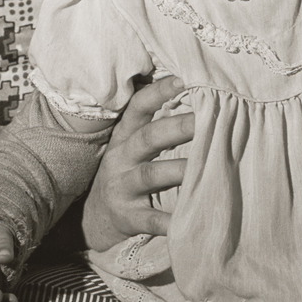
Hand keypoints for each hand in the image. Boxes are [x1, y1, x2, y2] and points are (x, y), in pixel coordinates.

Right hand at [82, 75, 194, 251]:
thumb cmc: (126, 172)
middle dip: (177, 127)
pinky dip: (167, 221)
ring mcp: (122, 187)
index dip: (158, 92)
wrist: (94, 219)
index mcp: (125, 136)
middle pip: (148, 138)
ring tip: (206, 166)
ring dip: (178, 169)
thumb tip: (198, 98)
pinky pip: (149, 219)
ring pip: (150, 175)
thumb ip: (157, 125)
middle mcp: (121, 158)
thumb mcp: (131, 146)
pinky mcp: (127, 217)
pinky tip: (187, 221)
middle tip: (207, 120)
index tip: (182, 79)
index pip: (138, 107)